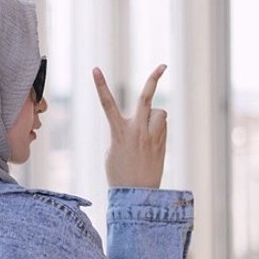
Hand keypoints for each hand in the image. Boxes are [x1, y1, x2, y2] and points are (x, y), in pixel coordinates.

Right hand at [93, 64, 167, 188]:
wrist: (136, 194)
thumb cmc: (119, 173)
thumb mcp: (112, 151)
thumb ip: (123, 132)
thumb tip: (140, 121)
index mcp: (118, 132)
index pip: (107, 104)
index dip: (100, 86)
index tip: (95, 69)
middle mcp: (136, 130)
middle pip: (145, 98)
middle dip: (153, 79)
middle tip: (163, 65)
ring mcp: (151, 136)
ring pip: (159, 112)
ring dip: (154, 116)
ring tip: (147, 133)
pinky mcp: (162, 142)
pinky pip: (162, 125)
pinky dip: (157, 128)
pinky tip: (151, 143)